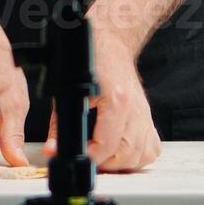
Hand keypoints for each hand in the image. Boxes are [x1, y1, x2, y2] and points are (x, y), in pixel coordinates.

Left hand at [43, 32, 160, 171]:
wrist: (111, 40)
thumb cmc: (90, 59)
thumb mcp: (67, 90)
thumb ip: (60, 124)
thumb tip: (53, 150)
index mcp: (116, 99)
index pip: (107, 144)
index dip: (90, 157)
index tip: (79, 157)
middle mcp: (134, 107)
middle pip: (126, 154)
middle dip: (105, 164)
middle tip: (88, 158)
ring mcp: (144, 112)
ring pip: (140, 155)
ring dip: (121, 163)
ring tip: (102, 156)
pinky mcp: (147, 115)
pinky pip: (150, 148)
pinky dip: (137, 156)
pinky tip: (121, 150)